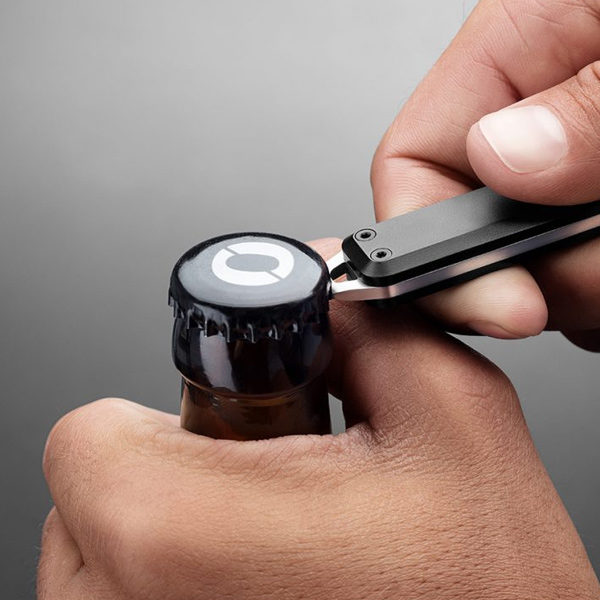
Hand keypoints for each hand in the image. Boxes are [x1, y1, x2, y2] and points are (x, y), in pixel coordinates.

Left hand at [39, 239, 598, 598]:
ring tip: (272, 540)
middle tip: (266, 482)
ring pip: (100, 560)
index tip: (232, 419)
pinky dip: (183, 580)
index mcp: (184, 533)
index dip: (174, 408)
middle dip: (178, 468)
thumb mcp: (453, 414)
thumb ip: (365, 320)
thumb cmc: (490, 591)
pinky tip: (263, 581)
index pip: (89, 433)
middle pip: (90, 496)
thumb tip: (312, 282)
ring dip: (179, 530)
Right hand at [372, 0, 599, 347]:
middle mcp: (537, 124)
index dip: (429, 252)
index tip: (504, 308)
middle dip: (538, 276)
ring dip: (589, 284)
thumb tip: (500, 158)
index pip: (410, 166)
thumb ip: (582, 100)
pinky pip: (588, 290)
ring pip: (543, 276)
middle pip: (478, 241)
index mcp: (516, 54)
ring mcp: (573, 181)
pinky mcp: (598, 216)